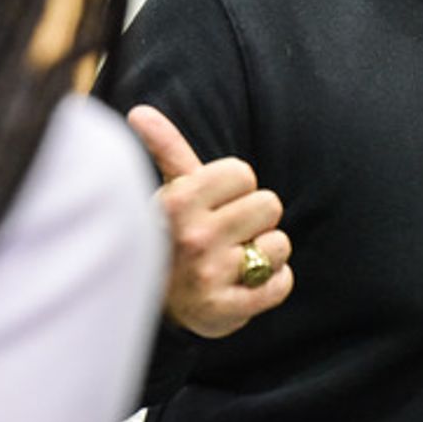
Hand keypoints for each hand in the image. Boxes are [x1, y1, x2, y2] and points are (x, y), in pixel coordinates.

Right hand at [128, 104, 293, 337]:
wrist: (153, 305)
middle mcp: (193, 237)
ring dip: (264, 253)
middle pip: (269, 205)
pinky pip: (283, 284)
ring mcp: (210, 276)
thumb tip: (139, 111)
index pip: (243, 172)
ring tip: (233, 260)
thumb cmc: (171, 235)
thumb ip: (166, 148)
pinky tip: (245, 284)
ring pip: (279, 244)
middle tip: (226, 234)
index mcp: (177, 202)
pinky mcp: (227, 310)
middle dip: (254, 218)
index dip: (236, 188)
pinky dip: (273, 284)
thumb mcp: (170, 190)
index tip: (215, 205)